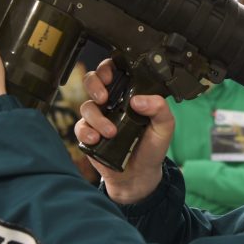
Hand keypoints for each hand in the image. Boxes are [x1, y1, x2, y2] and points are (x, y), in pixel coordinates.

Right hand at [74, 59, 173, 203]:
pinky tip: (96, 139)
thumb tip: (138, 100)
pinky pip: (79, 127)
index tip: (110, 77)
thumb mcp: (165, 127)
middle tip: (104, 97)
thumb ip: (159, 108)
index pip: (114, 71)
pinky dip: (86, 132)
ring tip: (111, 132)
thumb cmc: (152, 148)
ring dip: (97, 117)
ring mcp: (98, 118)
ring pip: (86, 106)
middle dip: (95, 84)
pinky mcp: (88, 135)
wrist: (139, 176)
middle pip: (92, 81)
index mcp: (129, 95)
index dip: (108, 68)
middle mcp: (111, 103)